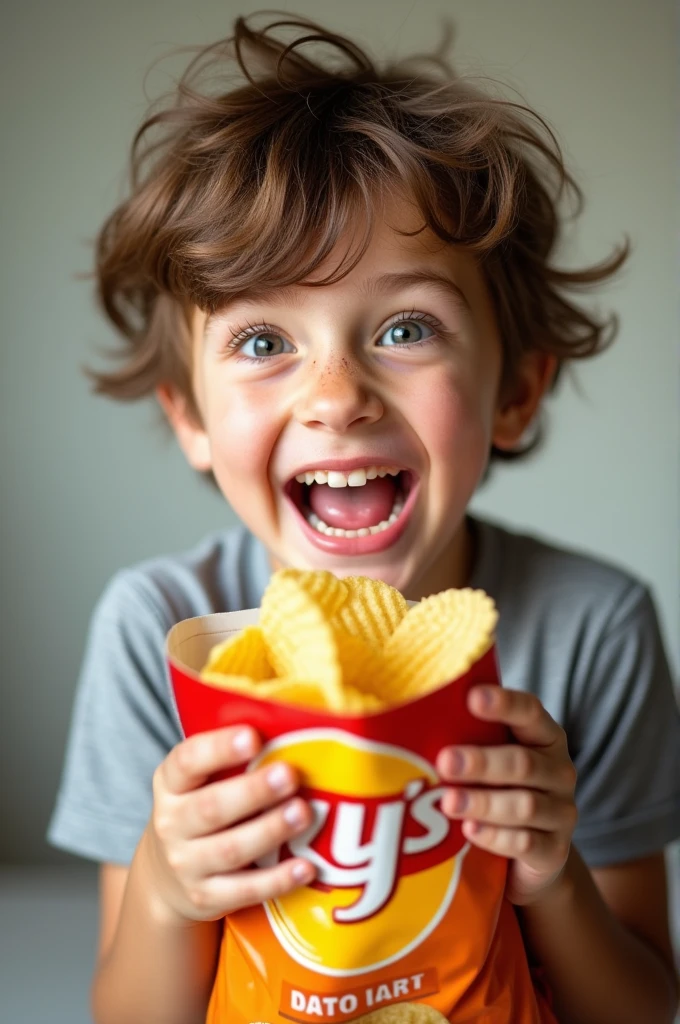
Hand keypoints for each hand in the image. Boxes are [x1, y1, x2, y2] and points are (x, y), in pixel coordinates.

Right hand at [145, 725, 315, 923]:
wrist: (166, 876)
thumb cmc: (200, 807)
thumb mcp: (199, 780)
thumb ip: (231, 757)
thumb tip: (294, 723)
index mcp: (170, 783)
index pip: (187, 761)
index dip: (218, 749)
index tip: (252, 736)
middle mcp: (171, 824)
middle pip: (212, 807)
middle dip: (253, 791)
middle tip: (289, 775)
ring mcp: (186, 865)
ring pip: (230, 850)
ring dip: (270, 831)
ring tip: (304, 813)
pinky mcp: (205, 898)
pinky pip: (244, 891)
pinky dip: (277, 881)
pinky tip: (306, 867)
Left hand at [436, 687, 576, 905]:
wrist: (534, 852)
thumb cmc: (502, 788)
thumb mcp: (493, 757)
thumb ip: (470, 736)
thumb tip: (413, 715)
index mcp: (544, 737)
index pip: (529, 711)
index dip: (504, 704)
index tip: (472, 698)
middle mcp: (559, 771)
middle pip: (523, 763)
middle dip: (482, 762)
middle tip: (445, 762)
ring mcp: (561, 812)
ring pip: (524, 805)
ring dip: (483, 802)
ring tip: (449, 802)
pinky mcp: (555, 851)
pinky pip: (526, 843)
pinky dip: (495, 837)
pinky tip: (470, 831)